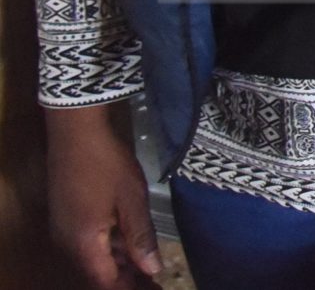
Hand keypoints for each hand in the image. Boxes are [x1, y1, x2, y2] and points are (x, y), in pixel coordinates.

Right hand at [46, 105, 160, 286]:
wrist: (75, 133)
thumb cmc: (106, 163)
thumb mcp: (131, 200)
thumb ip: (140, 238)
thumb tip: (152, 269)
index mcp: (84, 244)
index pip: (106, 282)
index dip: (129, 289)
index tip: (154, 289)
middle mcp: (68, 244)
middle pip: (98, 274)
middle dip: (126, 281)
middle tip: (155, 282)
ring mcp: (64, 231)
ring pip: (94, 259)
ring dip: (119, 266)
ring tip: (148, 270)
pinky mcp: (66, 219)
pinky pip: (89, 245)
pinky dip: (110, 250)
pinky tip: (130, 247)